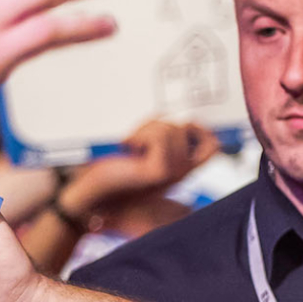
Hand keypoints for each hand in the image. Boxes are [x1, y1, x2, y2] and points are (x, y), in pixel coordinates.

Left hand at [61, 121, 219, 218]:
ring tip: (131, 145)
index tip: (179, 124)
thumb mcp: (142, 145)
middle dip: (158, 123)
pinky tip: (129, 148)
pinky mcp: (160, 171)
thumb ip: (162, 133)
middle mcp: (183, 173)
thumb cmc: (111, 165)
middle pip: (185, 127)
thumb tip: (172, 114)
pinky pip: (160, 136)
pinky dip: (141, 135)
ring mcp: (174, 173)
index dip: (202, 129)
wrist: (90, 186)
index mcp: (181, 167)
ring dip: (146, 128)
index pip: (213, 146)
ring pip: (171, 128)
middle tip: (138, 139)